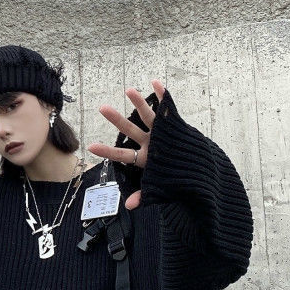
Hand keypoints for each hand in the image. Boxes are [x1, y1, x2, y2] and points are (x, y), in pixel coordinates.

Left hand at [87, 79, 165, 209]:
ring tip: (129, 90)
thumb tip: (129, 206)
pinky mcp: (175, 126)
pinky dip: (164, 96)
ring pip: (148, 116)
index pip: (122, 155)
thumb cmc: (177, 181)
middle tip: (102, 107)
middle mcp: (149, 143)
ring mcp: (161, 133)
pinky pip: (168, 109)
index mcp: (144, 159)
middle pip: (130, 130)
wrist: (200, 173)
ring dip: (139, 103)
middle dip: (117, 119)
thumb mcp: (160, 189)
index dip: (107, 151)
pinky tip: (157, 83)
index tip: (90, 146)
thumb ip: (144, 195)